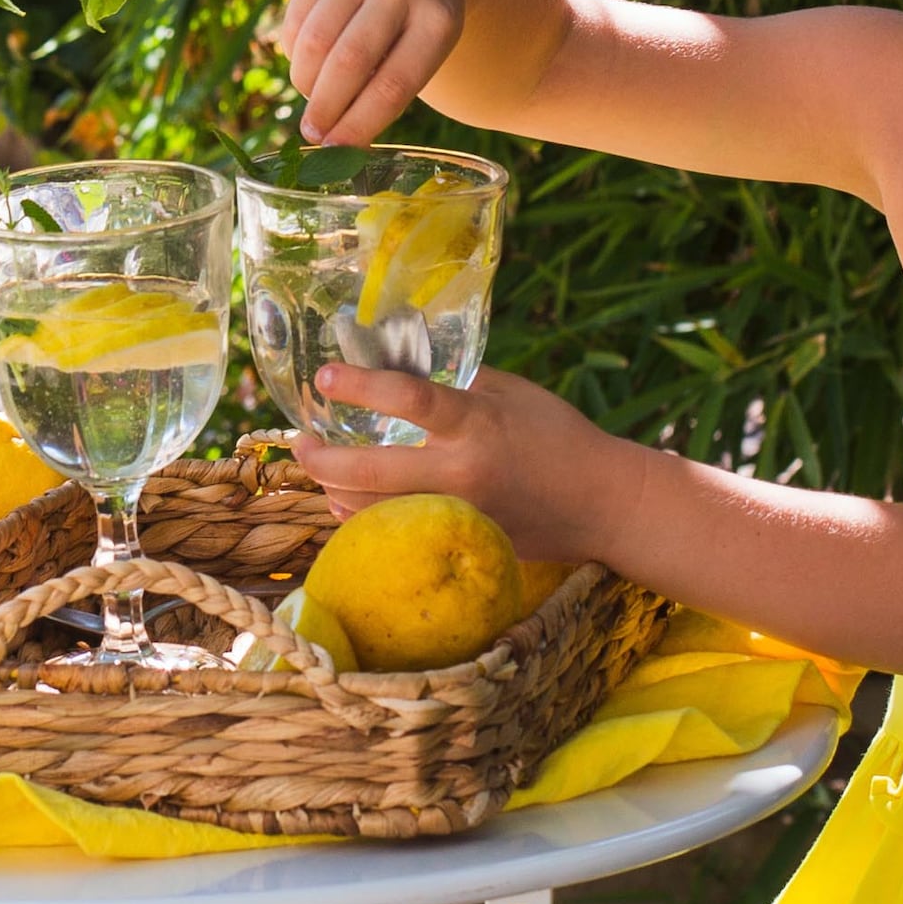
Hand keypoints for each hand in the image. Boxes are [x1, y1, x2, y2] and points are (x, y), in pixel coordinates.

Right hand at [272, 0, 479, 143]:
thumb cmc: (420, 19)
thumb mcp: (427, 48)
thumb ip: (392, 89)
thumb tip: (337, 144)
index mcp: (439, 17)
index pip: (394, 84)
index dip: (361, 123)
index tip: (337, 151)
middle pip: (350, 62)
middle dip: (326, 107)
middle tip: (314, 136)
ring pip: (315, 42)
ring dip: (306, 82)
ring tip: (314, 99)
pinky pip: (297, 21)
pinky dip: (296, 53)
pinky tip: (310, 63)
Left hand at [286, 365, 622, 558]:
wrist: (602, 503)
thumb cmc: (559, 436)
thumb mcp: (511, 392)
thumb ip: (457, 381)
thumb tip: (402, 362)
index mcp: (476, 424)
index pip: (408, 400)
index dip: (360, 385)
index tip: (325, 377)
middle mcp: (461, 473)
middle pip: (368, 471)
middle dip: (321, 458)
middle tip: (300, 441)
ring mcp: (457, 514)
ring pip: (371, 510)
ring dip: (333, 488)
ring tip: (318, 466)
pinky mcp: (459, 541)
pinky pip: (395, 532)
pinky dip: (362, 516)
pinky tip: (347, 499)